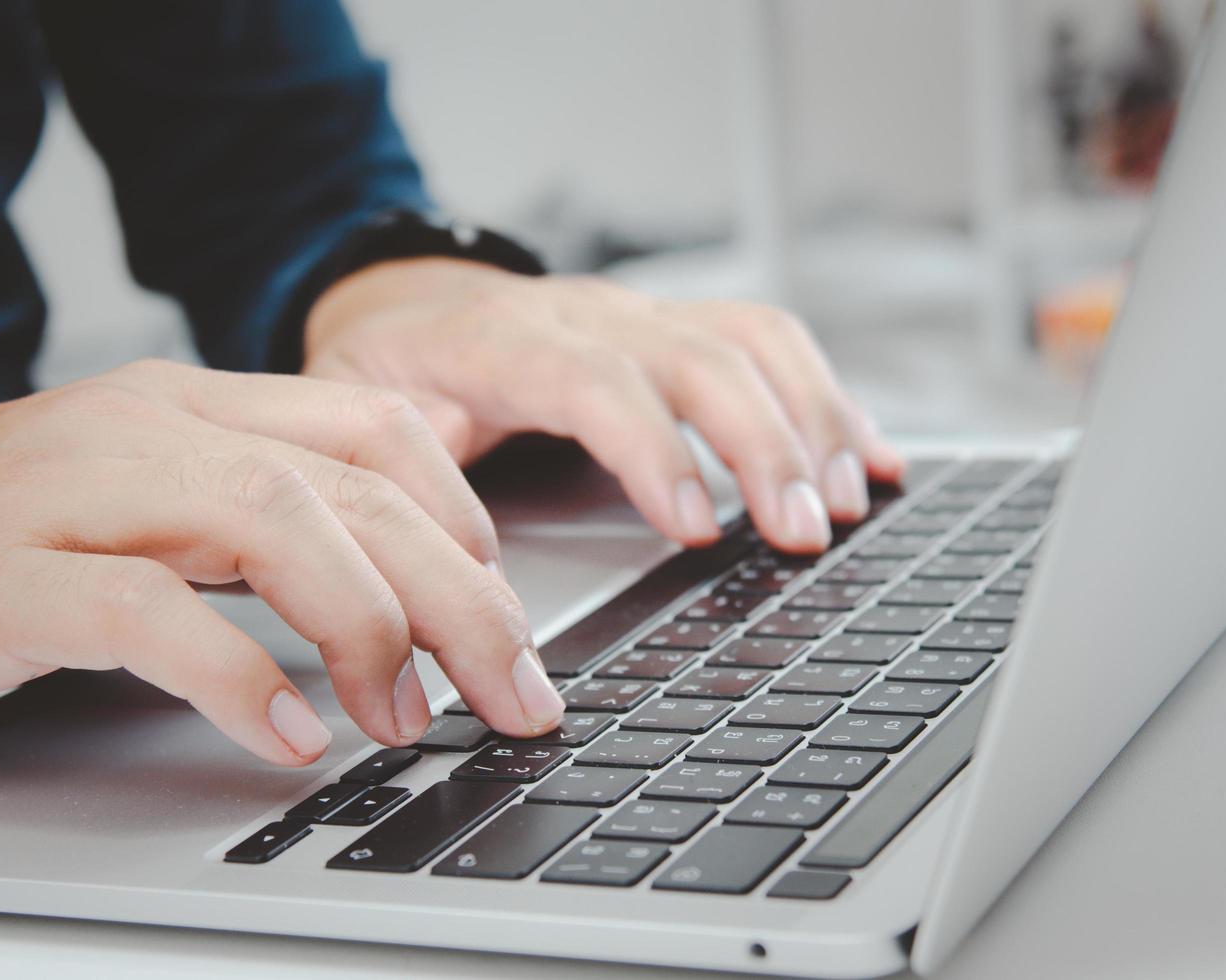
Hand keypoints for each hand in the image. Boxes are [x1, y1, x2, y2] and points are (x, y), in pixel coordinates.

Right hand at [0, 360, 564, 759]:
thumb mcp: (143, 513)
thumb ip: (256, 529)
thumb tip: (393, 593)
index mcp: (188, 406)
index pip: (370, 426)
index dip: (462, 514)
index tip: (505, 603)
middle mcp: (143, 427)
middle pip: (350, 484)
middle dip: (461, 593)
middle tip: (516, 689)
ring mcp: (70, 490)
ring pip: (272, 520)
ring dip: (370, 627)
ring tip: (413, 716)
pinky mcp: (1, 576)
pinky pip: (146, 613)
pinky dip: (237, 679)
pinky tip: (291, 737)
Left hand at [304, 258, 903, 552]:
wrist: (404, 306)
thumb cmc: (387, 371)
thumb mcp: (358, 415)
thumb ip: (400, 472)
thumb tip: (452, 560)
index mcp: (500, 340)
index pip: (595, 380)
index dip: (655, 450)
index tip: (698, 528)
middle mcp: (584, 316)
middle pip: (698, 355)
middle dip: (762, 444)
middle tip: (801, 531)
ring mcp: (637, 317)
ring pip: (749, 340)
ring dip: (811, 418)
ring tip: (847, 499)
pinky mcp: (672, 329)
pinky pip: (766, 343)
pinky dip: (826, 398)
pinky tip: (867, 454)